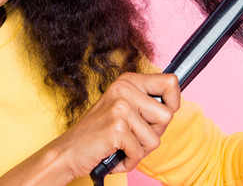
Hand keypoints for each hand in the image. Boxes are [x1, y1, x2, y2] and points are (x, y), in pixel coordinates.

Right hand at [53, 72, 180, 177]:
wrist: (68, 151)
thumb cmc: (98, 133)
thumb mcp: (122, 108)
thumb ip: (145, 103)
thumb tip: (174, 105)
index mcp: (128, 81)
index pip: (170, 82)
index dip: (173, 103)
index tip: (157, 117)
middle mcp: (124, 89)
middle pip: (167, 116)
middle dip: (153, 134)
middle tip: (131, 136)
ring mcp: (120, 108)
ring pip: (156, 139)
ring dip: (140, 150)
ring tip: (121, 145)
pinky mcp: (117, 128)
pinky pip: (140, 153)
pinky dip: (129, 161)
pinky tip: (114, 154)